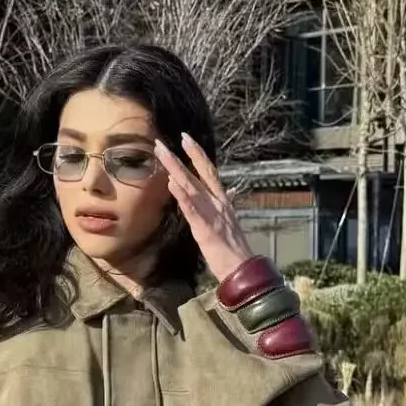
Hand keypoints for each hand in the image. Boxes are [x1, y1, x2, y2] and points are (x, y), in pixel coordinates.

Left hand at [154, 134, 253, 282]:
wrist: (242, 268)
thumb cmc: (234, 248)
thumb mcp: (231, 220)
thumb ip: (229, 203)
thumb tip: (232, 190)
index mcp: (223, 200)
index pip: (210, 171)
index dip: (197, 153)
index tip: (185, 137)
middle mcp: (218, 202)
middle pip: (199, 173)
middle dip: (182, 155)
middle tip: (163, 142)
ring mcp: (212, 214)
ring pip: (192, 187)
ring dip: (176, 170)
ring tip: (163, 155)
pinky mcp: (206, 229)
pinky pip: (192, 210)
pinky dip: (183, 196)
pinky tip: (172, 185)